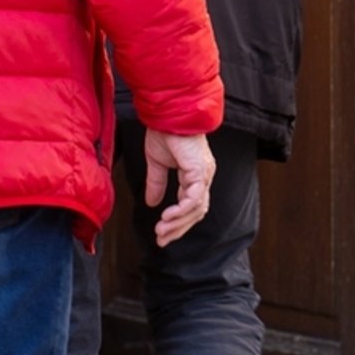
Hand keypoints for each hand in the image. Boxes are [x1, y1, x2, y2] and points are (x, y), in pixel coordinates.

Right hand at [142, 129, 214, 245]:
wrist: (166, 114)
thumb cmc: (164, 131)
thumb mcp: (156, 163)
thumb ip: (156, 183)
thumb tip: (151, 203)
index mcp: (195, 175)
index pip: (191, 207)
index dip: (178, 223)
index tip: (162, 235)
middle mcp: (203, 177)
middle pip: (196, 213)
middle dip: (178, 229)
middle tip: (161, 240)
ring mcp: (203, 174)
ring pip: (196, 209)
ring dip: (177, 223)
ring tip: (160, 230)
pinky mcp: (198, 170)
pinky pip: (193, 197)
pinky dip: (181, 210)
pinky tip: (167, 217)